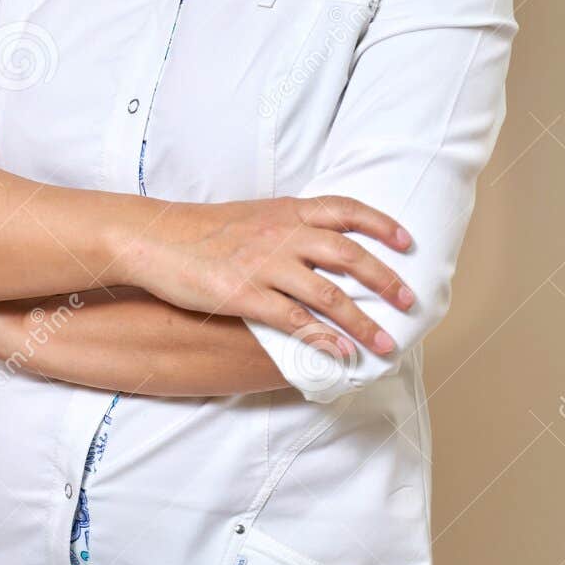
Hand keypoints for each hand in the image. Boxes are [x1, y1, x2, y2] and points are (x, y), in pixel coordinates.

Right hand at [124, 195, 415, 361]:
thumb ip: (289, 225)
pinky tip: (340, 355)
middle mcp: (283, 234)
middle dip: (384, 279)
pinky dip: (323, 340)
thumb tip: (322, 242)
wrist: (155, 237)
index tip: (407, 241)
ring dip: (362, 323)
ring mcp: (265, 265)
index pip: (346, 209)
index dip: (381, 224)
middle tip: (409, 301)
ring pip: (328, 295)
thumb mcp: (253, 215)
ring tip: (386, 344)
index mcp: (287, 211)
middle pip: (348, 254)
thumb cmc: (203, 230)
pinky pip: (294, 321)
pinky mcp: (245, 295)